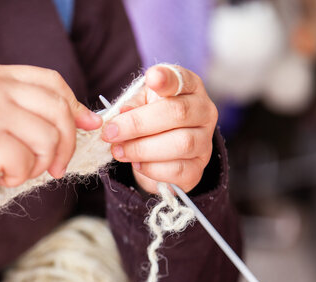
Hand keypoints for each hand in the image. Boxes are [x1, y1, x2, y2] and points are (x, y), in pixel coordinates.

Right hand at [0, 64, 101, 196]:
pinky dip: (17, 178)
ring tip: (16, 171)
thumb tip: (89, 119)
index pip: (53, 82)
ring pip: (48, 139)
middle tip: (55, 168)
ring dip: (38, 165)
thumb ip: (35, 112)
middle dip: (66, 145)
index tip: (88, 126)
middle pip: (58, 110)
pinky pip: (26, 162)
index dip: (75, 106)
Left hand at [101, 65, 217, 192]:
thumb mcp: (140, 103)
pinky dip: (151, 168)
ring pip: (181, 144)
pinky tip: (136, 164)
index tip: (151, 78)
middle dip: (138, 124)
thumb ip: (132, 105)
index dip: (167, 78)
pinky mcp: (197, 168)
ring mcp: (205, 142)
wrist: (161, 154)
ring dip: (142, 149)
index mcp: (190, 87)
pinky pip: (177, 170)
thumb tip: (121, 114)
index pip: (182, 79)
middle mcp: (204, 112)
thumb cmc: (151, 119)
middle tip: (111, 132)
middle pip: (178, 113)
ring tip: (119, 151)